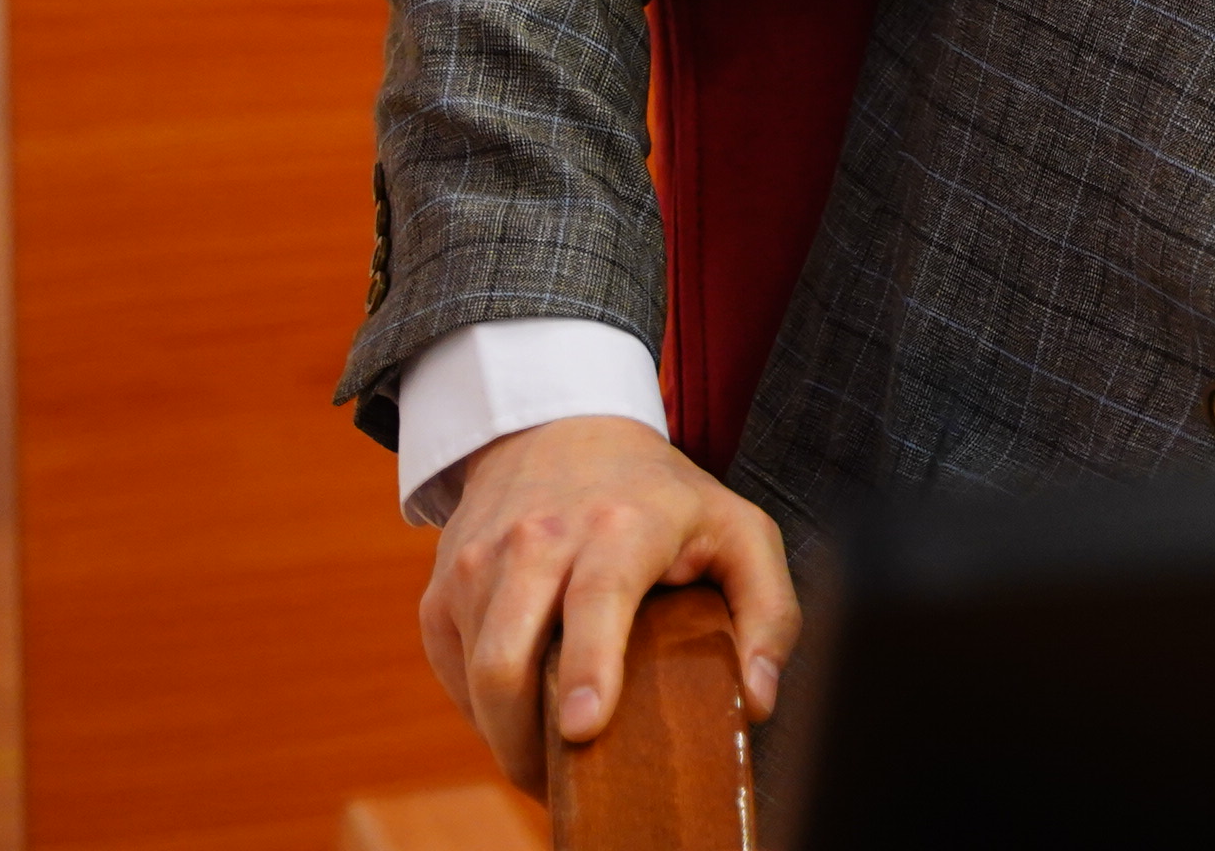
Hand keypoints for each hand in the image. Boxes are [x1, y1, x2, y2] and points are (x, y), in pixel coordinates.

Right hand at [418, 415, 797, 794]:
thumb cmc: (663, 498)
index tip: (585, 727)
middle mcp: (538, 538)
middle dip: (526, 738)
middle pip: (508, 657)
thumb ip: (770, 613)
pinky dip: (484, 707)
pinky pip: (454, 670)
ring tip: (551, 754)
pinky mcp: (444, 586)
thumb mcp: (739, 531)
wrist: (562, 431)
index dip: (588, 667)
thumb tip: (759, 699)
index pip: (596, 599)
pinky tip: (523, 708)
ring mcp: (479, 561)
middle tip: (566, 784)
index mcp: (619, 525)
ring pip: (477, 674)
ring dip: (508, 731)